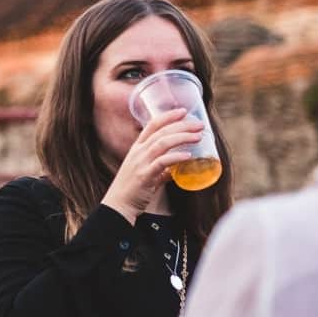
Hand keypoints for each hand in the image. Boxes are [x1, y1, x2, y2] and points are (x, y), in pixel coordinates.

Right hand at [102, 107, 202, 222]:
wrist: (118, 204)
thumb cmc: (132, 189)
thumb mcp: (146, 174)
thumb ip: (161, 170)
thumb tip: (176, 171)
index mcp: (137, 148)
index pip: (152, 125)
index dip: (167, 116)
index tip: (182, 111)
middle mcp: (138, 152)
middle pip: (161, 132)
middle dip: (182, 125)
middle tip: (199, 124)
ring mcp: (140, 162)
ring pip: (162, 143)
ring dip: (182, 137)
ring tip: (198, 137)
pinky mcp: (145, 175)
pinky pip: (162, 162)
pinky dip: (176, 157)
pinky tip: (188, 156)